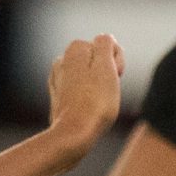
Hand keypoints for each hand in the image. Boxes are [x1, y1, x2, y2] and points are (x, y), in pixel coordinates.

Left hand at [45, 35, 125, 154]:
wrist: (74, 135)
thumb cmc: (95, 103)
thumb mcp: (106, 66)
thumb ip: (106, 45)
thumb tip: (104, 40)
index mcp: (75, 48)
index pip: (109, 46)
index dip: (117, 63)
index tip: (114, 78)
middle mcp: (63, 60)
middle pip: (98, 61)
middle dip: (106, 74)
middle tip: (105, 93)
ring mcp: (58, 79)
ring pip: (90, 77)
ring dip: (98, 87)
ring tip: (96, 104)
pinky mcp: (59, 98)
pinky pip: (80, 91)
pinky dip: (87, 98)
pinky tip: (87, 109)